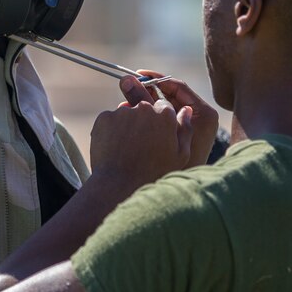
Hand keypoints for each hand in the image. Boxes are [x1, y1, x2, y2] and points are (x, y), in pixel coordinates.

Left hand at [88, 76, 193, 194]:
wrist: (119, 184)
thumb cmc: (153, 173)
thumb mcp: (179, 156)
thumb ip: (185, 130)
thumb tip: (187, 110)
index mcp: (165, 114)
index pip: (164, 108)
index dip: (160, 122)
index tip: (156, 137)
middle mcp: (144, 108)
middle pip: (144, 108)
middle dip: (143, 121)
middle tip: (140, 144)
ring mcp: (122, 112)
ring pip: (126, 114)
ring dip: (127, 125)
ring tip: (127, 149)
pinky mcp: (104, 118)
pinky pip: (109, 120)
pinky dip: (111, 130)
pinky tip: (114, 148)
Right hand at [134, 72, 218, 168]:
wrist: (176, 191)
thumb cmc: (172, 160)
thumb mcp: (159, 126)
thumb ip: (146, 102)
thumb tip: (127, 79)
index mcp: (203, 113)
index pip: (178, 86)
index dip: (156, 79)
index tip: (138, 74)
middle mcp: (200, 119)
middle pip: (171, 96)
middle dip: (148, 91)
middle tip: (128, 86)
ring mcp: (192, 129)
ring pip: (165, 108)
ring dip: (146, 104)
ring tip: (126, 102)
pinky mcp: (182, 138)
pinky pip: (163, 121)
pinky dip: (148, 118)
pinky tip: (130, 118)